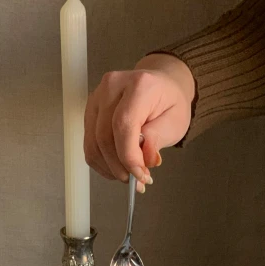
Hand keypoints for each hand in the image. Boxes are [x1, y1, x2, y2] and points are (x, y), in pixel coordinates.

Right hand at [84, 53, 194, 187]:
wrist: (161, 87)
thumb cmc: (169, 103)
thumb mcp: (175, 122)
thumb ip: (157, 139)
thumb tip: (145, 159)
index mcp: (138, 85)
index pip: (123, 124)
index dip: (128, 156)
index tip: (140, 174)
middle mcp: (112, 87)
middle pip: (104, 137)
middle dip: (120, 166)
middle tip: (137, 180)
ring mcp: (97, 98)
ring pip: (93, 144)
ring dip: (110, 168)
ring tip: (129, 175)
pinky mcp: (90, 112)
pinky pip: (89, 145)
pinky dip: (102, 163)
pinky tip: (118, 167)